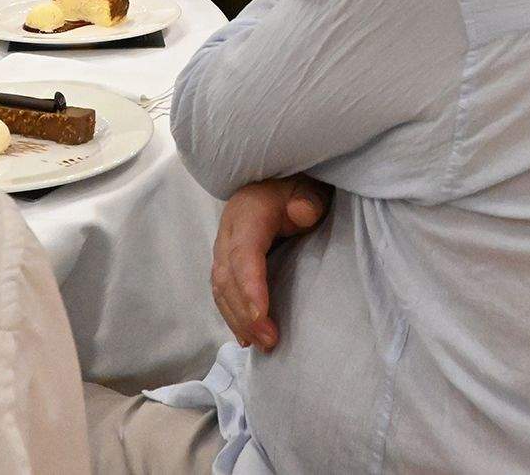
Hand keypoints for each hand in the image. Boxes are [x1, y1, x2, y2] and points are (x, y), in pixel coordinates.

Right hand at [211, 176, 331, 351]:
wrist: (278, 184)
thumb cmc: (297, 189)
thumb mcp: (309, 188)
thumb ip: (308, 199)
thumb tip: (302, 213)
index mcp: (246, 214)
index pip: (243, 254)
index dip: (250, 287)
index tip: (262, 316)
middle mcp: (229, 233)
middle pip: (227, 277)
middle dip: (245, 313)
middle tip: (269, 341)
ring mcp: (224, 249)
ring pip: (221, 289)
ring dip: (238, 320)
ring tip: (261, 345)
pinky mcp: (227, 263)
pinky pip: (223, 292)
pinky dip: (232, 316)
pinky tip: (246, 338)